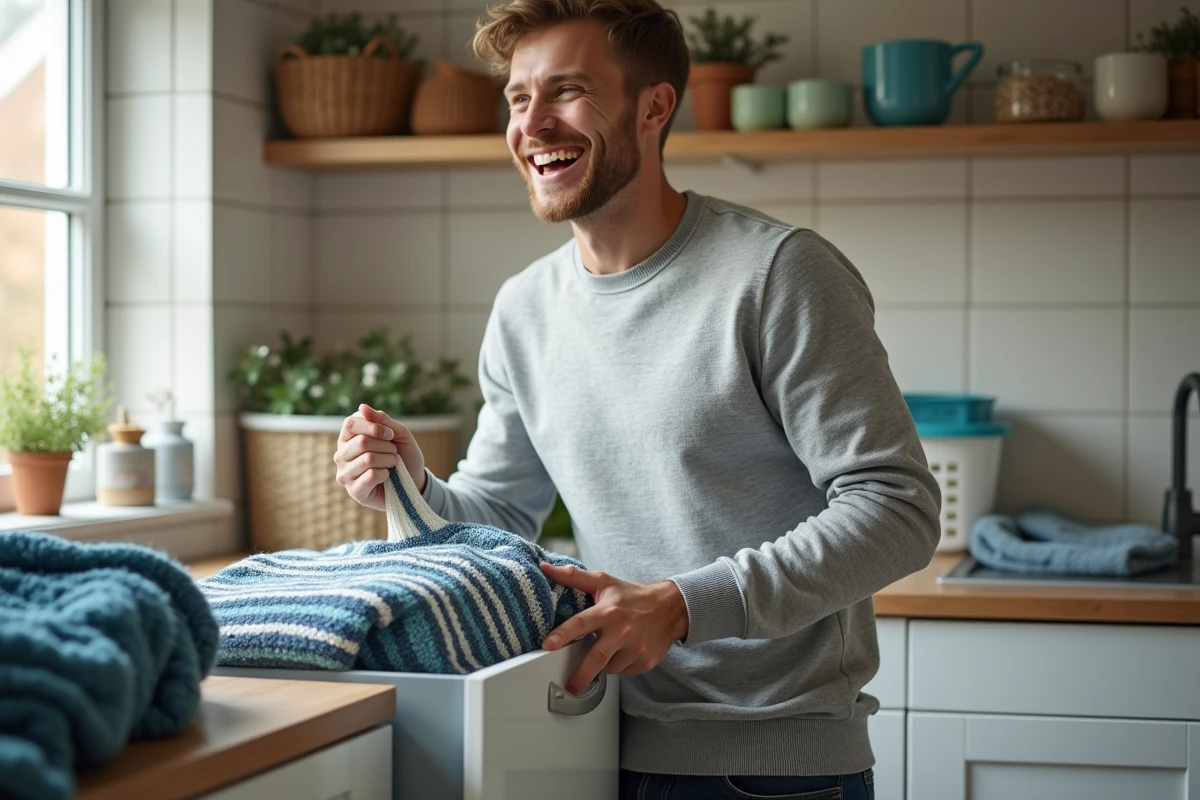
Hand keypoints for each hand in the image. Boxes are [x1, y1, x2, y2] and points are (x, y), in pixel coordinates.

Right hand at [334, 404, 426, 510]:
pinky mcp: (353, 490)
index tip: (391, 434)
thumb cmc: (404, 455)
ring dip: (388, 460)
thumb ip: (381, 419)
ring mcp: (345, 473)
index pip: (351, 424)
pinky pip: (371, 476)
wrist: (414, 480)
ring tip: (391, 464)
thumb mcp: (398, 433)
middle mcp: (341, 454)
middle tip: (393, 452)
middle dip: (386, 446)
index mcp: (348, 437)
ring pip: (368, 459)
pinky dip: (385, 474)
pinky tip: (386, 477)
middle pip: (362, 442)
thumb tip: (362, 407)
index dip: (375, 427)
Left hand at [539, 563, 688, 694]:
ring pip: (609, 668)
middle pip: (596, 658)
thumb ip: (573, 576)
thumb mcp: (603, 582)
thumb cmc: (631, 596)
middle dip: (580, 675)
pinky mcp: (644, 661)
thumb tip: (545, 568)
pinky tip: (622, 652)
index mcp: (608, 611)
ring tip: (607, 649)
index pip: (581, 623)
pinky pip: (623, 672)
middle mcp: (622, 631)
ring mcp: (635, 648)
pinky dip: (618, 667)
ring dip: (602, 665)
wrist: (669, 608)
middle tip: (569, 685)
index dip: (563, 634)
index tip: (548, 644)